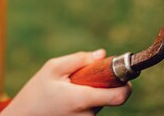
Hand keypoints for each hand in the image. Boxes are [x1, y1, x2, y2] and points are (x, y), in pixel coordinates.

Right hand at [0, 50, 131, 115]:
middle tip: (86, 74)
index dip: (127, 85)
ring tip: (69, 88)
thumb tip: (102, 54)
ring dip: (92, 91)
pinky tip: (67, 98)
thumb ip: (80, 59)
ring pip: (100, 103)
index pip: (119, 97)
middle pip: (109, 96)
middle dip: (103, 83)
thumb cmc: (36, 91)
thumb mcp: (53, 68)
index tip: (124, 75)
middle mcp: (86, 115)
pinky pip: (91, 109)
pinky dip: (85, 100)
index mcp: (81, 99)